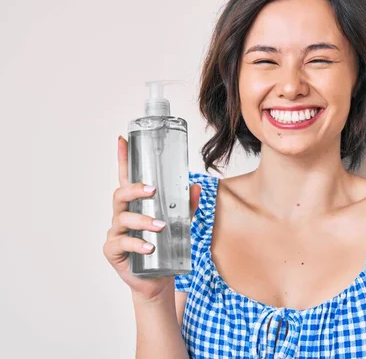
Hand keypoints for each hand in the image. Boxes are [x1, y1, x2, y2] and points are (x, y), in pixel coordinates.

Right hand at [102, 135, 201, 300]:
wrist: (160, 279)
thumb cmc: (166, 247)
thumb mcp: (180, 224)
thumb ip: (187, 206)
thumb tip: (196, 187)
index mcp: (137, 204)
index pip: (127, 178)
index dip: (124, 159)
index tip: (123, 140)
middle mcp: (123, 214)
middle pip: (120, 194)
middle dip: (135, 189)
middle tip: (153, 190)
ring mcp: (116, 232)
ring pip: (123, 218)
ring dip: (142, 221)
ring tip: (160, 226)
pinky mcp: (114, 250)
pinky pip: (121, 243)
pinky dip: (137, 244)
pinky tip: (150, 247)